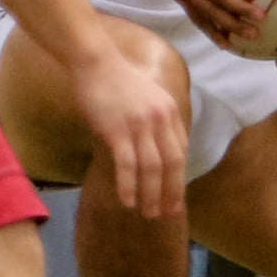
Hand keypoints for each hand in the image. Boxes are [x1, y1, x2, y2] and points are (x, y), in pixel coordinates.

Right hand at [71, 46, 187, 218]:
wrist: (95, 62)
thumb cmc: (117, 79)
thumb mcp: (148, 96)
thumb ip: (155, 119)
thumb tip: (155, 147)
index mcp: (170, 111)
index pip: (181, 150)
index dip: (179, 175)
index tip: (176, 194)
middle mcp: (160, 119)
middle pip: (173, 163)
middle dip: (173, 191)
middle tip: (169, 213)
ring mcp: (140, 125)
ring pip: (152, 168)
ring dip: (152, 194)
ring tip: (149, 214)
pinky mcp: (117, 130)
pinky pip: (127, 165)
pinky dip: (129, 186)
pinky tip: (128, 202)